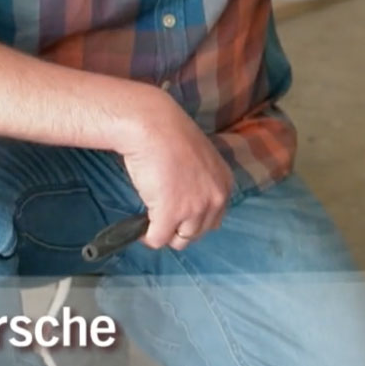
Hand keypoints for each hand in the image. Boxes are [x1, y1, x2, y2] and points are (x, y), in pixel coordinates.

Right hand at [118, 87, 231, 251]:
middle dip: (178, 228)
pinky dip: (147, 236)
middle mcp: (215, 199)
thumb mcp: (199, 159)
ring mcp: (194, 208)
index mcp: (224, 185)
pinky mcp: (170, 214)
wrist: (153, 125)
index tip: (178, 214)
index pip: (213, 219)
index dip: (193, 220)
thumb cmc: (170, 135)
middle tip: (161, 216)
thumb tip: (187, 200)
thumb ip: (201, 182)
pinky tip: (140, 226)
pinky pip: (157, 239)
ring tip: (151, 220)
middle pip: (197, 233)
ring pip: (179, 240)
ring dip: (164, 233)